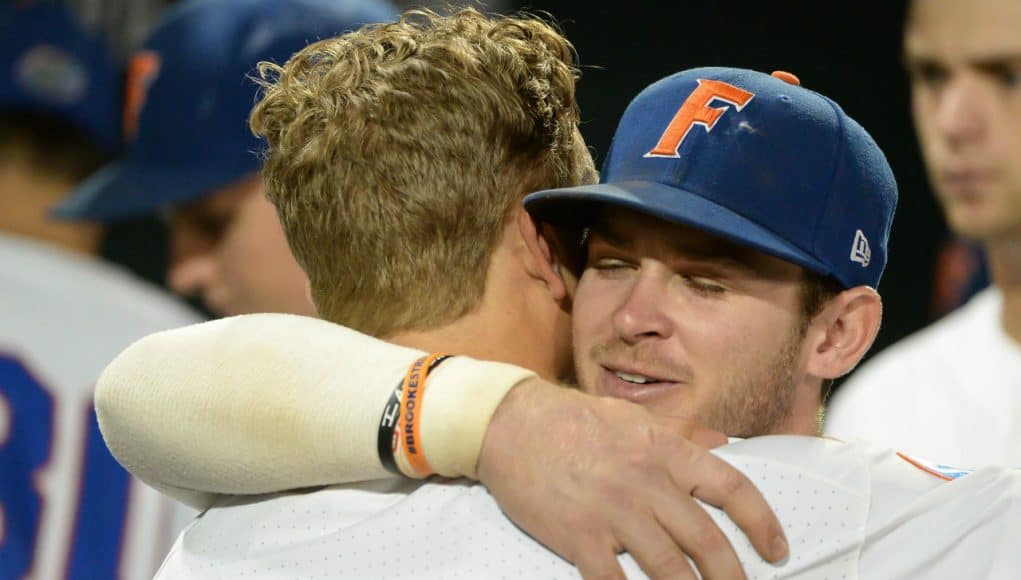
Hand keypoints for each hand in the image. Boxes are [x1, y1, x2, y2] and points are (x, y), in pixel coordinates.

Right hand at [477, 378, 787, 579]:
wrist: (510, 423)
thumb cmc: (571, 419)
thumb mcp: (633, 418)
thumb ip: (680, 436)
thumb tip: (721, 445)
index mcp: (665, 451)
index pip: (731, 489)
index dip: (762, 523)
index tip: (776, 550)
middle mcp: (646, 482)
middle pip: (706, 540)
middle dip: (732, 577)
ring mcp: (613, 510)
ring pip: (669, 567)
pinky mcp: (579, 534)